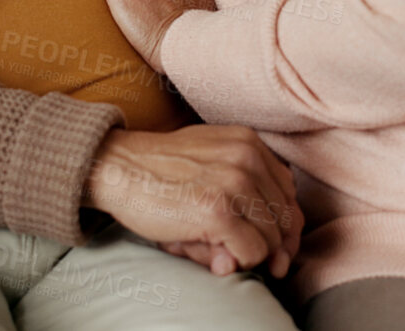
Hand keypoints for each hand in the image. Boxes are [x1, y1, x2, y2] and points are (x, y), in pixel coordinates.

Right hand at [86, 125, 302, 277]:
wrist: (116, 168)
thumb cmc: (160, 174)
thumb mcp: (208, 175)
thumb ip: (243, 208)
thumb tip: (261, 260)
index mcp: (248, 143)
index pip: (288, 192)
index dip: (282, 225)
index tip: (269, 244)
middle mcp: (247, 158)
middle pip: (286, 217)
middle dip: (269, 245)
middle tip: (239, 254)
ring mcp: (234, 183)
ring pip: (272, 237)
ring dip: (250, 253)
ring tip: (217, 248)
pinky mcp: (218, 210)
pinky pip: (252, 251)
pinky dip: (239, 261)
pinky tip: (214, 254)